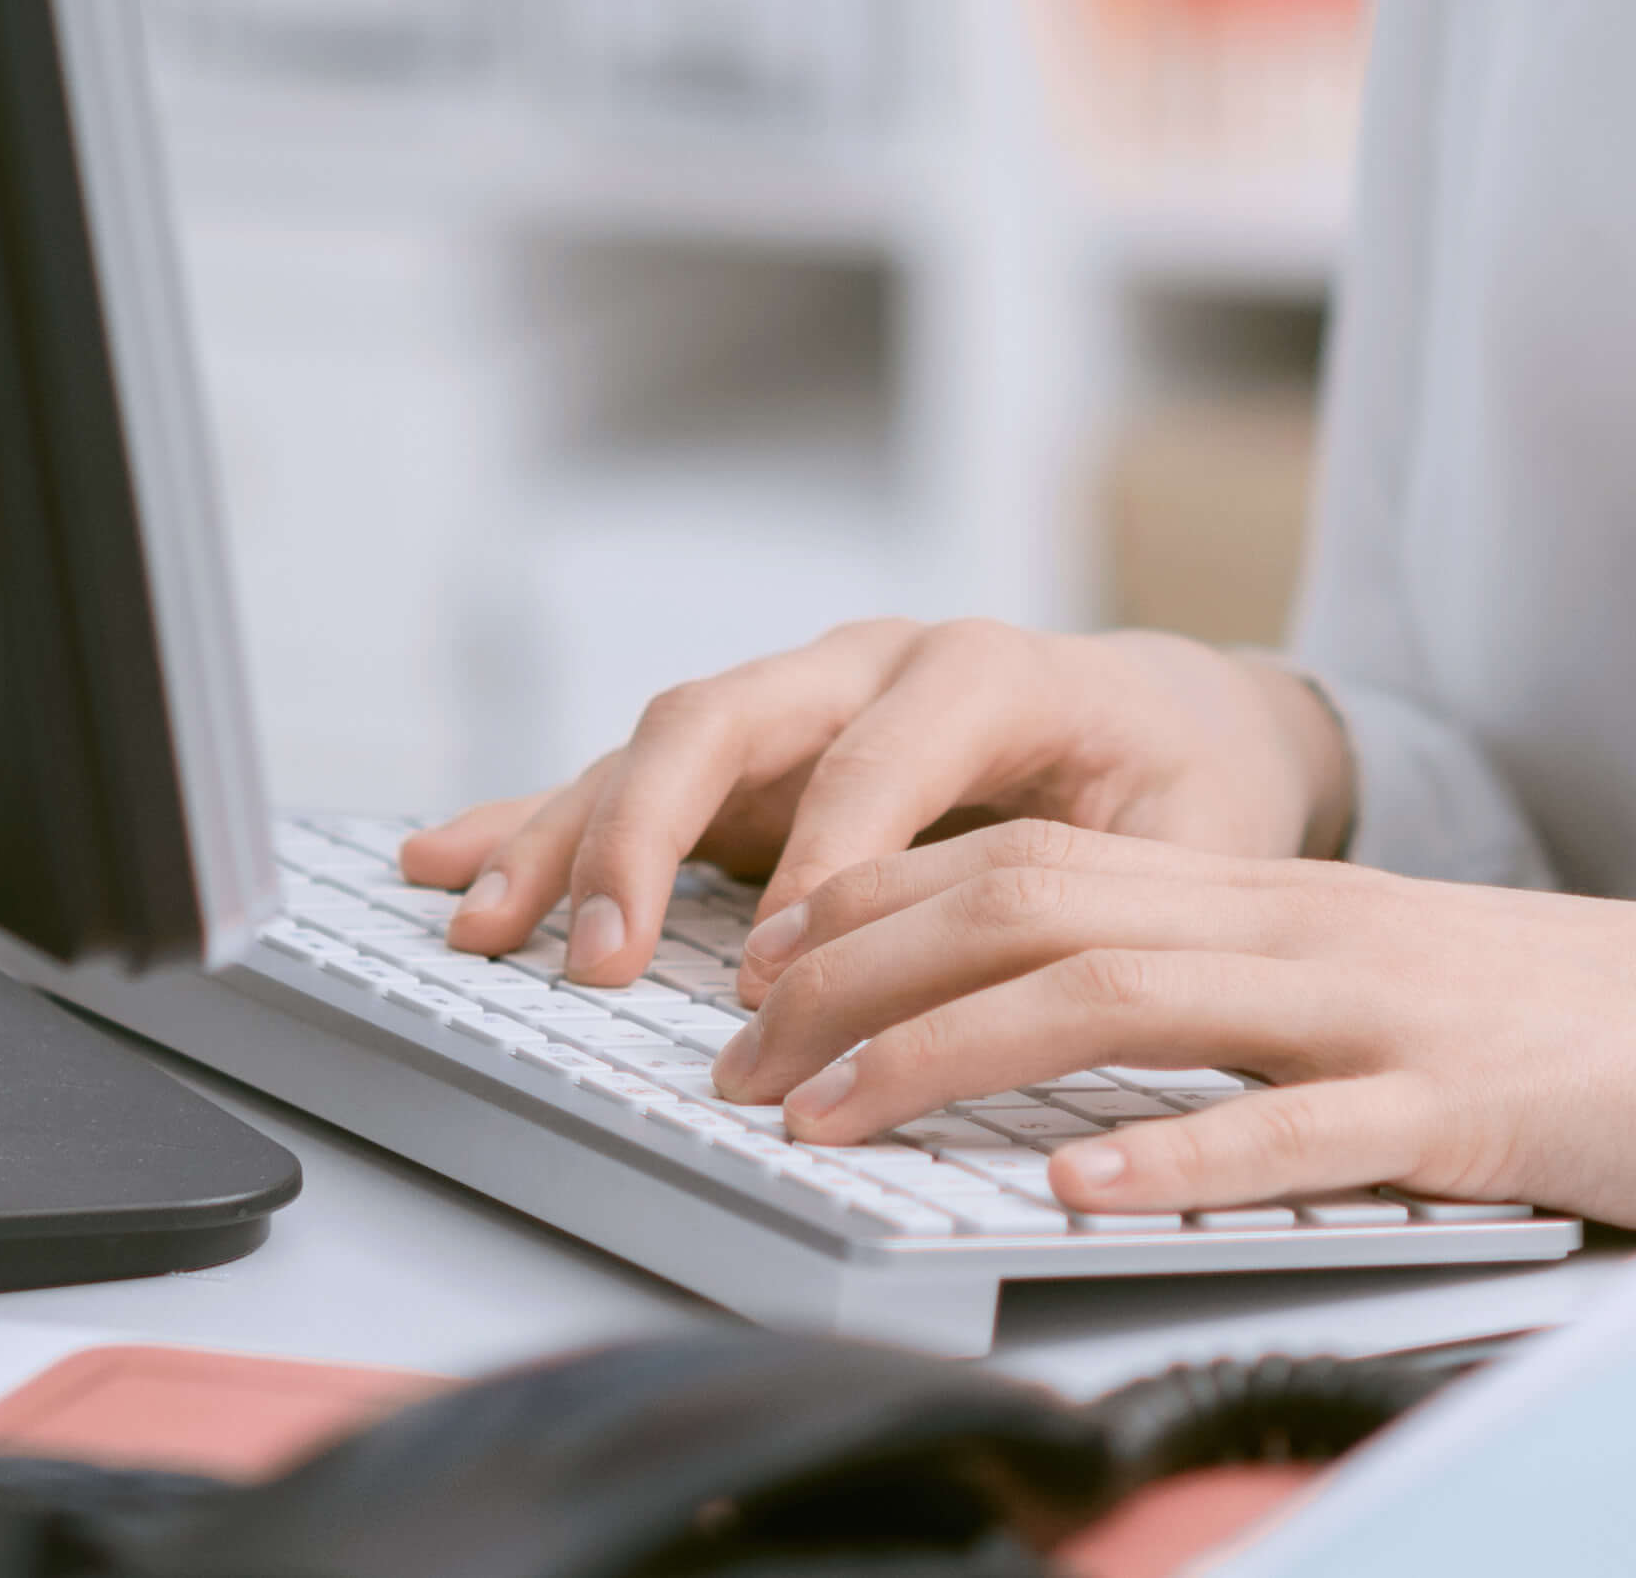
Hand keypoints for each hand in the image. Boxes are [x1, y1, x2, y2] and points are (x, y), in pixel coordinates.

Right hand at [396, 621, 1357, 982]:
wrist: (1183, 720)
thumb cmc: (1190, 786)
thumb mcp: (1193, 839)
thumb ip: (1097, 888)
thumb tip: (977, 968)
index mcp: (989, 669)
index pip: (879, 751)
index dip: (823, 857)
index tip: (776, 971)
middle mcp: (873, 664)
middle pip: (728, 716)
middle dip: (648, 834)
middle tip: (602, 959)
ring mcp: (801, 702)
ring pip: (659, 746)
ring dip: (564, 835)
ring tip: (479, 922)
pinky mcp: (754, 759)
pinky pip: (632, 779)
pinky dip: (537, 816)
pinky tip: (442, 858)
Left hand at [722, 818, 1635, 1235]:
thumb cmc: (1598, 1033)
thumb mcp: (1391, 997)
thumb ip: (1249, 1010)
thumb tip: (1078, 1072)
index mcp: (1287, 902)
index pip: (1034, 866)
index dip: (876, 911)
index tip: (757, 977)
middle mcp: (1312, 929)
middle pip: (1037, 904)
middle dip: (859, 973)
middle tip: (735, 1052)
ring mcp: (1386, 1012)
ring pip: (1128, 995)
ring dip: (954, 1056)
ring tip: (831, 1117)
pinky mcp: (1467, 1108)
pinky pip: (1297, 1131)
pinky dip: (1174, 1160)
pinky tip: (1075, 1197)